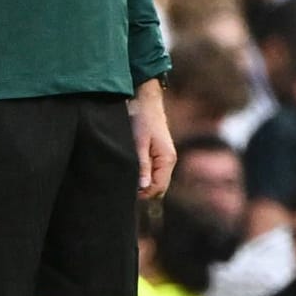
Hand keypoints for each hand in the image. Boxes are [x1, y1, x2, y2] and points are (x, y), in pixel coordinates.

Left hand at [129, 80, 173, 196]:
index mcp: (167, 159)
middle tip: (126, 185)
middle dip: (144, 191)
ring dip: (144, 183)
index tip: (128, 191)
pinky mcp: (160, 155)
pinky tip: (133, 170)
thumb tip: (143, 186)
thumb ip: (142, 165)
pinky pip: (155, 172)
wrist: (146, 102)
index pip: (158, 188)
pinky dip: (145, 175)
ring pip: (157, 181)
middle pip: (159, 188)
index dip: (143, 194)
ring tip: (128, 177)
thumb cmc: (142, 120)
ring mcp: (166, 158)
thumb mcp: (138, 143)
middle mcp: (169, 161)